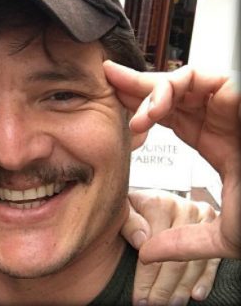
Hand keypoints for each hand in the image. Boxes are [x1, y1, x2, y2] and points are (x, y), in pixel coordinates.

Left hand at [105, 60, 240, 261]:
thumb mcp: (224, 236)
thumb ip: (185, 242)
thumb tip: (147, 255)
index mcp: (213, 139)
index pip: (167, 114)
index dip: (138, 107)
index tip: (109, 109)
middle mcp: (219, 118)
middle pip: (169, 90)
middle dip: (135, 83)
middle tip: (104, 80)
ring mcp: (232, 106)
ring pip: (183, 80)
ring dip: (152, 91)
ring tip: (135, 118)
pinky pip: (206, 78)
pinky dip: (174, 88)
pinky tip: (153, 112)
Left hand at [122, 189, 219, 303]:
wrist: (147, 199)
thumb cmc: (131, 208)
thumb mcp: (122, 210)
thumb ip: (128, 222)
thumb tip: (141, 241)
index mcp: (159, 203)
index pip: (156, 246)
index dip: (146, 275)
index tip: (138, 295)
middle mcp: (184, 209)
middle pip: (177, 258)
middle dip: (162, 287)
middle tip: (151, 305)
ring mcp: (201, 219)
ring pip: (194, 262)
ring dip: (181, 288)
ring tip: (169, 304)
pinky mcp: (211, 229)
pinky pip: (211, 259)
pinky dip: (204, 280)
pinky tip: (194, 294)